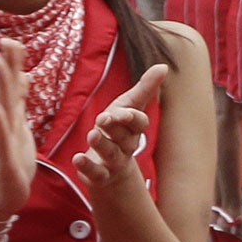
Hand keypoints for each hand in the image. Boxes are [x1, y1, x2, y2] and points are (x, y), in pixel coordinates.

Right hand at [0, 39, 36, 221]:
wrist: (3, 193)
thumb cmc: (13, 160)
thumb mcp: (21, 126)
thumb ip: (20, 103)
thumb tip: (25, 77)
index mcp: (12, 116)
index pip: (13, 85)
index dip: (14, 64)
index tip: (14, 40)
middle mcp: (4, 122)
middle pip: (5, 89)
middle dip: (7, 65)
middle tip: (6, 41)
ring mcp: (1, 136)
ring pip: (1, 106)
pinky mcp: (2, 153)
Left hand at [73, 64, 164, 196]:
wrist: (111, 170)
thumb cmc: (119, 131)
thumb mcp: (128, 107)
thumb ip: (145, 89)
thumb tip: (163, 66)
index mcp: (134, 130)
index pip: (139, 124)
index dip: (132, 118)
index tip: (121, 112)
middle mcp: (126, 146)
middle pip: (125, 138)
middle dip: (115, 128)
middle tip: (103, 118)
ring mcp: (113, 162)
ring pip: (111, 154)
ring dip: (102, 145)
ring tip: (92, 134)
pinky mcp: (99, 176)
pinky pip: (95, 173)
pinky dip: (87, 166)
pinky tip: (77, 158)